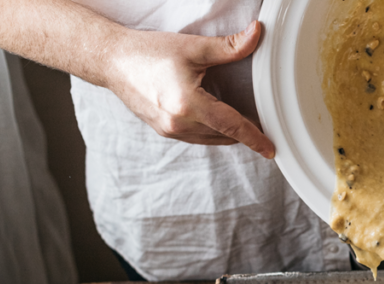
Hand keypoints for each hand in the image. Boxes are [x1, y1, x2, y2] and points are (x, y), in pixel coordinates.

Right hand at [107, 21, 273, 157]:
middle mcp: (179, 124)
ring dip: (227, 133)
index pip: (232, 126)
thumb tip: (256, 34)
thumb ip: (228, 46)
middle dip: (244, 132)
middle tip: (262, 123)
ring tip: (242, 122)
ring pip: (211, 140)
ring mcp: (170, 131)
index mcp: (188, 105)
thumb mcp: (192, 47)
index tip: (271, 150)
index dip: (255, 138)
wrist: (112, 61)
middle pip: (224, 135)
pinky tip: (217, 119)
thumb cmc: (148, 52)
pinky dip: (211, 131)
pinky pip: (196, 138)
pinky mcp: (164, 131)